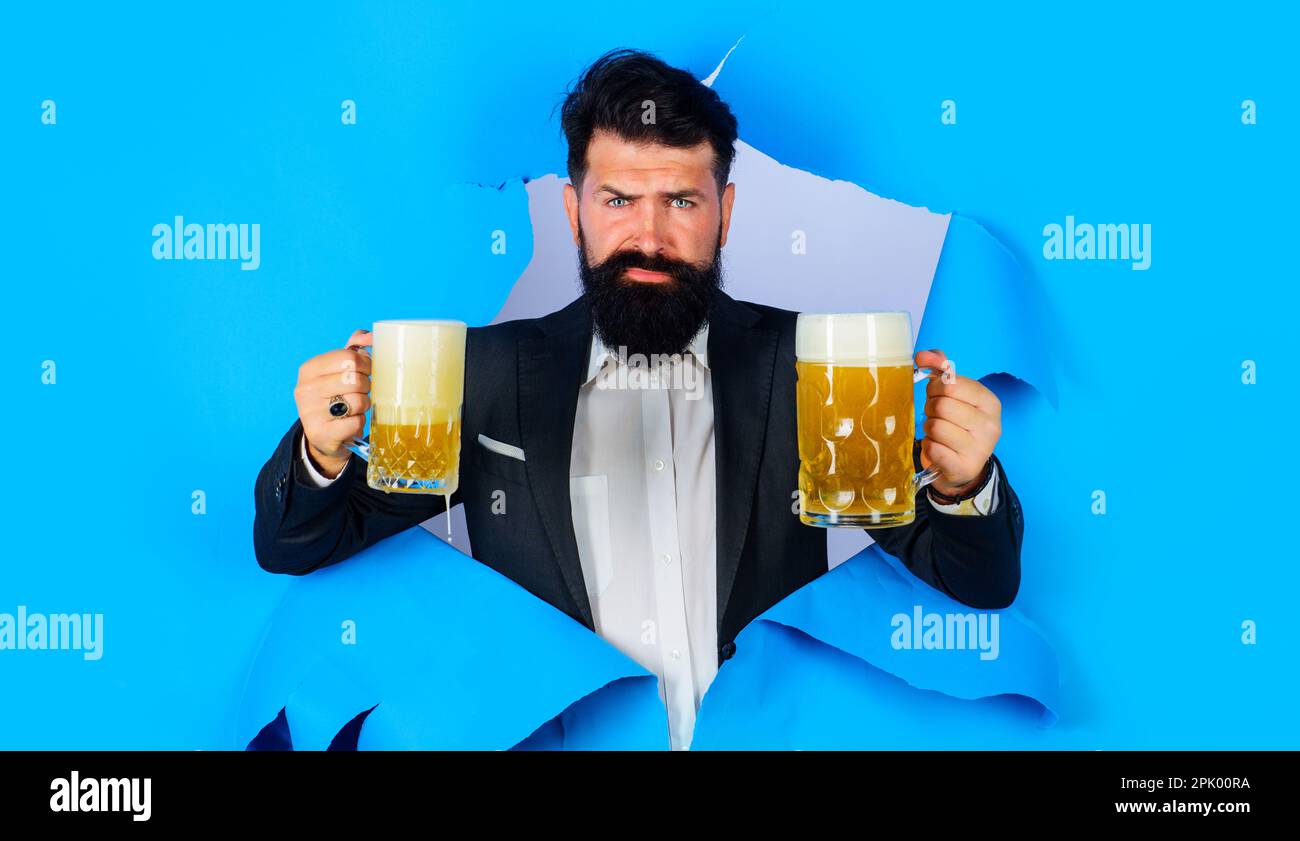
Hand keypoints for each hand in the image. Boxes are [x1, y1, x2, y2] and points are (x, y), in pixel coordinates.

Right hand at [293, 329, 372, 478]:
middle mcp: (305, 389)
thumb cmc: (337, 396)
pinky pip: (355, 423)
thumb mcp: (340, 369)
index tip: (366, 371)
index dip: (366, 364)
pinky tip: (349, 422)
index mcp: (309, 368)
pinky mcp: (321, 433)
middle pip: (355, 379)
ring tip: (355, 408)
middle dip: (366, 386)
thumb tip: (370, 335)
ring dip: (364, 405)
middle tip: (361, 391)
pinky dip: (359, 423)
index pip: (349, 357)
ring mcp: (310, 412)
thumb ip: (355, 347)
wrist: (325, 435)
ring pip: (358, 401)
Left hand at [915, 348, 1000, 495]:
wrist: (961, 465)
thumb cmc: (956, 424)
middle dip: (930, 409)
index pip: (952, 384)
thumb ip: (940, 369)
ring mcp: (980, 448)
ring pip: (935, 426)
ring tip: (938, 434)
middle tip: (936, 416)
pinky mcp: (964, 467)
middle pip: (942, 405)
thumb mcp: (954, 395)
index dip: (936, 388)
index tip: (938, 395)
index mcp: (990, 402)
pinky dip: (929, 447)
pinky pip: (933, 448)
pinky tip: (939, 449)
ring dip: (929, 429)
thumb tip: (924, 355)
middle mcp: (990, 425)